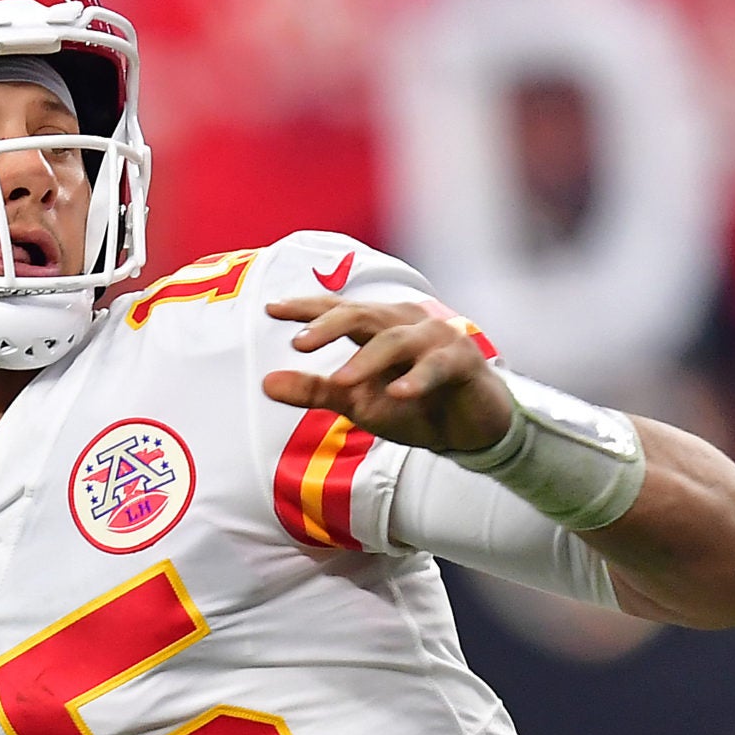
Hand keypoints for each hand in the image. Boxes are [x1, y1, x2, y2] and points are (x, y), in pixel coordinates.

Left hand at [260, 296, 513, 455]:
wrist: (469, 427)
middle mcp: (406, 322)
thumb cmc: (412, 405)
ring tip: (341, 380)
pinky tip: (398, 393)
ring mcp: (437, 338)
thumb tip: (265, 383)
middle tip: (299, 343)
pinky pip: (438, 366)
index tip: (271, 309)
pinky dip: (417, 379)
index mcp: (379, 326)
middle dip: (330, 325)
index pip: (338, 310)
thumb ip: (315, 390)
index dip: (307, 308)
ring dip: (368, 360)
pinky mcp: (463, 361)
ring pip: (397, 340)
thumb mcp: (356, 401)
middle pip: (363, 314)